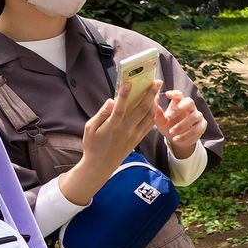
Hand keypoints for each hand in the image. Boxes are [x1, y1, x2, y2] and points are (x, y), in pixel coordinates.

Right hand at [60, 80, 161, 205]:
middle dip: (150, 94)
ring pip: (149, 116)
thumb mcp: (90, 128)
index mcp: (112, 126)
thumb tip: (111, 101)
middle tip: (156, 82)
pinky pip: (149, 125)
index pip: (120, 108)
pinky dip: (153, 114)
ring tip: (157, 91)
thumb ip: (101, 114)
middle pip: (141, 109)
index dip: (124, 95)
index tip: (129, 83)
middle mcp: (126, 130)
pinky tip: (155, 106)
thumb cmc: (92, 145)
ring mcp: (134, 135)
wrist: (100, 165)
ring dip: (155, 102)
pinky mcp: (138, 139)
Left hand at [154, 90, 207, 159]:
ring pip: (193, 117)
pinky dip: (185, 135)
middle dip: (180, 108)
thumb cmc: (168, 126)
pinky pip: (196, 129)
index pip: (179, 95)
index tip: (167, 94)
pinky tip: (176, 139)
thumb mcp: (161, 122)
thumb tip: (153, 105)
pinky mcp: (202, 125)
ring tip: (171, 132)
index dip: (174, 93)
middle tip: (168, 116)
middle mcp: (190, 107)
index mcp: (179, 103)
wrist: (177, 139)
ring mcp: (198, 115)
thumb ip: (158, 114)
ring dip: (181, 125)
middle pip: (190, 102)